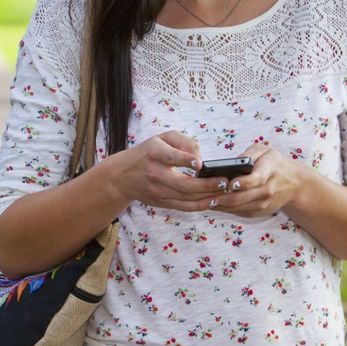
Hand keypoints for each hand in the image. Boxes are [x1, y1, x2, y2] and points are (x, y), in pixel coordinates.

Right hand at [102, 131, 226, 212]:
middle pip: (183, 184)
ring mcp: (158, 191)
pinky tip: (213, 201)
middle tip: (225, 181)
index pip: (171, 158)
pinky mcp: (161, 202)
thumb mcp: (161, 138)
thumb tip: (200, 156)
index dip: (186, 161)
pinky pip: (184, 207)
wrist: (121, 176)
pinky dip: (200, 206)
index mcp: (154, 153)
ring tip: (225, 191)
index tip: (201, 164)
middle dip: (207, 185)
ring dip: (208, 196)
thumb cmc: (147, 153)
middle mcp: (155, 174)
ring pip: (186, 198)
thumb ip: (183, 141)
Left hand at [211, 143, 310, 217]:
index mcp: (269, 173)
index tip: (228, 183)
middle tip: (202, 193)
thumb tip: (231, 163)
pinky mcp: (257, 212)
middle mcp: (267, 191)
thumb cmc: (274, 163)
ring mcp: (262, 205)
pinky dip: (222, 208)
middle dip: (220, 197)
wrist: (294, 184)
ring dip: (218, 204)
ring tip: (200, 199)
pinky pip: (237, 212)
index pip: (255, 180)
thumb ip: (249, 154)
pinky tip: (209, 202)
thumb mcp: (265, 151)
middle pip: (241, 198)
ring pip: (236, 207)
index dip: (241, 183)